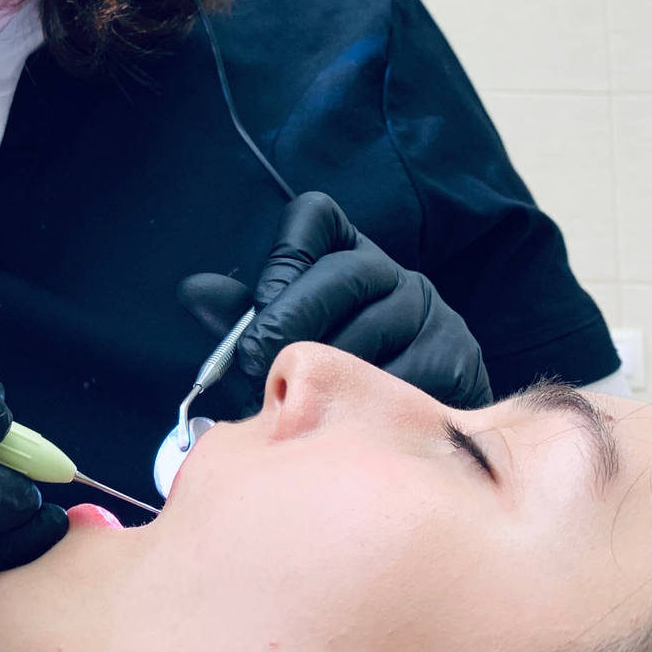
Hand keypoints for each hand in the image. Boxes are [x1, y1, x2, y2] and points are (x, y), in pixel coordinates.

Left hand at [179, 191, 490, 410]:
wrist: (413, 435)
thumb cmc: (330, 382)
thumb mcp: (282, 340)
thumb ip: (241, 317)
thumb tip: (193, 293)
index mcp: (346, 255)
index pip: (315, 216)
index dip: (284, 255)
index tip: (260, 303)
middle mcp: (396, 274)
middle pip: (345, 273)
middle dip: (292, 318)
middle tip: (256, 361)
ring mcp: (432, 314)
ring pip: (374, 329)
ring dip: (327, 368)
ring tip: (295, 400)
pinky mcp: (458, 358)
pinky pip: (409, 376)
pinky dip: (369, 401)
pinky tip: (344, 420)